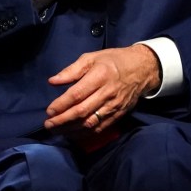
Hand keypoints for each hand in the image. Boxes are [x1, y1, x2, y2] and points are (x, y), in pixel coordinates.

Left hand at [43, 44, 160, 135]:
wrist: (142, 69)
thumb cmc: (113, 61)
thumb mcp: (92, 57)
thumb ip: (72, 70)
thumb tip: (53, 81)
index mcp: (100, 76)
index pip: (77, 94)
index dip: (61, 104)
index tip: (49, 111)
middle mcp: (107, 93)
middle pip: (82, 111)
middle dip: (62, 120)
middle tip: (48, 124)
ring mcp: (114, 106)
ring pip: (90, 123)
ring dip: (71, 129)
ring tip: (57, 130)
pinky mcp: (119, 115)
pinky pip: (100, 128)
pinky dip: (85, 133)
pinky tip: (73, 133)